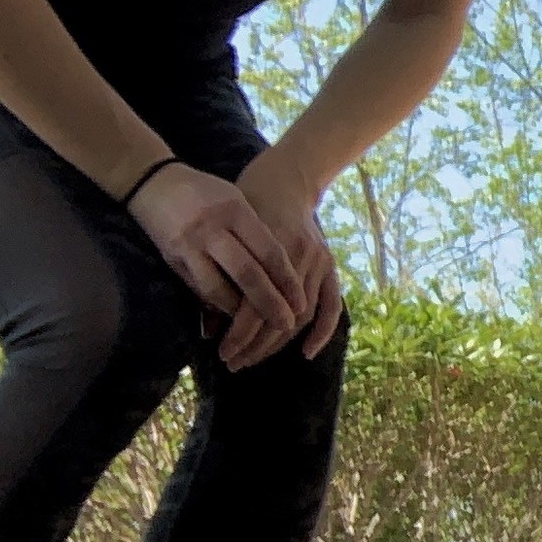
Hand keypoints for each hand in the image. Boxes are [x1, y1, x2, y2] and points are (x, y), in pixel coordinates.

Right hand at [124, 160, 306, 362]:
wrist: (153, 182)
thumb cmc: (206, 192)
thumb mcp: (238, 201)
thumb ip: (257, 232)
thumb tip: (283, 273)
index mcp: (236, 212)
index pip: (269, 253)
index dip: (287, 281)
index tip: (301, 303)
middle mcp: (212, 230)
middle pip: (247, 274)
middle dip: (268, 304)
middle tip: (285, 325)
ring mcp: (189, 246)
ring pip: (217, 288)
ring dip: (238, 312)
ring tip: (256, 328)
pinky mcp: (171, 259)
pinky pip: (197, 287)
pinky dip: (215, 304)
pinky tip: (229, 316)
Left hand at [235, 149, 342, 366]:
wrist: (284, 179)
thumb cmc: (244, 205)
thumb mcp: (224, 235)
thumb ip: (220, 273)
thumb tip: (209, 323)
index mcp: (264, 247)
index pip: (253, 303)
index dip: (238, 333)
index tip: (222, 352)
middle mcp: (294, 256)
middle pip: (277, 313)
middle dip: (254, 344)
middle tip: (234, 363)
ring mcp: (316, 260)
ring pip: (300, 314)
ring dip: (278, 342)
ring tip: (254, 358)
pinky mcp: (328, 263)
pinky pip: (332, 303)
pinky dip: (323, 330)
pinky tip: (308, 352)